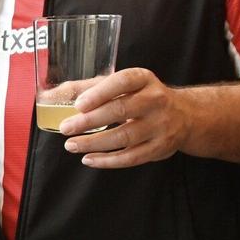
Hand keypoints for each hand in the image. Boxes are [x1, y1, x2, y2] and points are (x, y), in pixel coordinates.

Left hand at [60, 68, 193, 167]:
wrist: (185, 115)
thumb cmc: (142, 97)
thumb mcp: (123, 85)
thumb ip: (90, 88)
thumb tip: (53, 95)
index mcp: (144, 79)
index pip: (122, 82)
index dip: (100, 93)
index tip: (78, 105)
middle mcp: (156, 100)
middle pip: (121, 111)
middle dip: (89, 121)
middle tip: (65, 128)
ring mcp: (161, 125)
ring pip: (124, 137)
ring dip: (94, 143)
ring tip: (71, 145)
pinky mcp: (160, 147)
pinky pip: (131, 157)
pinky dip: (107, 161)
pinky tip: (88, 159)